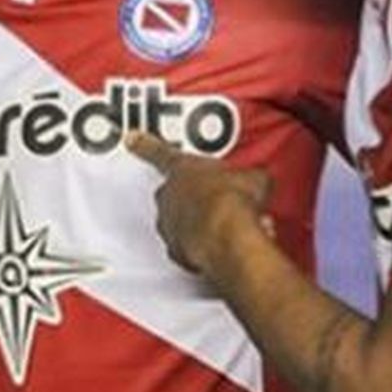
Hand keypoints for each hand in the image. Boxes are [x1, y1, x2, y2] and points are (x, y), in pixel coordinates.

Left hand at [126, 131, 273, 275]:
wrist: (228, 236)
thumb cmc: (233, 202)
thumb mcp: (253, 178)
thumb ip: (250, 176)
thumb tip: (260, 179)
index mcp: (182, 168)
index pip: (158, 152)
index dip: (144, 144)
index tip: (131, 139)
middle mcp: (169, 196)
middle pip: (171, 192)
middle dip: (191, 195)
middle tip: (214, 198)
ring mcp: (169, 225)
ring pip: (177, 222)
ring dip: (196, 223)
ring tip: (222, 225)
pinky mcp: (177, 252)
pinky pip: (186, 247)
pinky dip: (199, 246)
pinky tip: (219, 245)